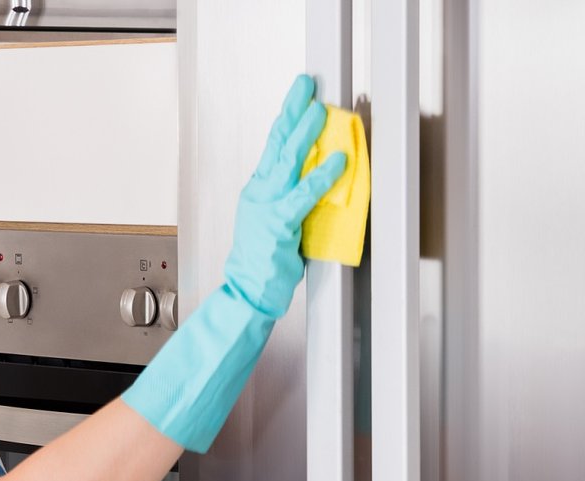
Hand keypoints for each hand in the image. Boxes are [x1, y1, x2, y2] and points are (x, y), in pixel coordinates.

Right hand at [224, 74, 346, 317]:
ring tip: (320, 110)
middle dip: (292, 110)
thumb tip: (315, 175)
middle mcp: (260, 193)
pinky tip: (337, 161)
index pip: (273, 146)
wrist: (247, 290)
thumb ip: (290, 196)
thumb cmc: (262, 261)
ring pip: (287, 161)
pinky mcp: (280, 224)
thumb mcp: (274, 221)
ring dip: (306, 134)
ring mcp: (267, 207)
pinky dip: (322, 176)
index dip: (287, 118)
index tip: (299, 96)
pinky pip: (304, 195)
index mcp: (258, 190)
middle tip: (305, 85)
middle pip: (277, 143)